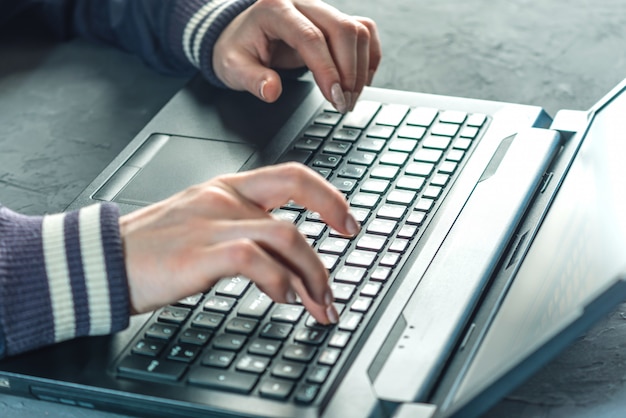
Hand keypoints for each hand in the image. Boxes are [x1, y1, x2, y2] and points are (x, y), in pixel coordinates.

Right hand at [119, 163, 359, 323]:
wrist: (104, 259)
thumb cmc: (152, 248)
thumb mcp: (202, 225)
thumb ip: (241, 230)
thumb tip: (282, 258)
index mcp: (227, 189)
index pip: (291, 176)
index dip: (328, 196)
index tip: (348, 222)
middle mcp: (225, 198)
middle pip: (297, 205)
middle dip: (331, 241)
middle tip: (337, 280)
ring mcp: (213, 222)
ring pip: (286, 235)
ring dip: (312, 274)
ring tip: (317, 302)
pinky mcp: (200, 251)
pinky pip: (256, 259)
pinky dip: (279, 280)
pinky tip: (283, 297)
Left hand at [213, 0, 381, 112]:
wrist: (242, 35)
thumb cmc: (238, 49)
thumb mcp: (233, 67)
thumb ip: (252, 79)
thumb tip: (272, 91)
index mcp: (275, 9)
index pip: (311, 37)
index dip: (328, 69)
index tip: (335, 97)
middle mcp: (303, 3)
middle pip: (343, 29)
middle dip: (349, 72)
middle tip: (343, 104)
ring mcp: (321, 9)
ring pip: (358, 30)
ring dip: (360, 68)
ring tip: (349, 98)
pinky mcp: (334, 20)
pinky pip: (364, 31)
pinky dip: (368, 57)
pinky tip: (359, 81)